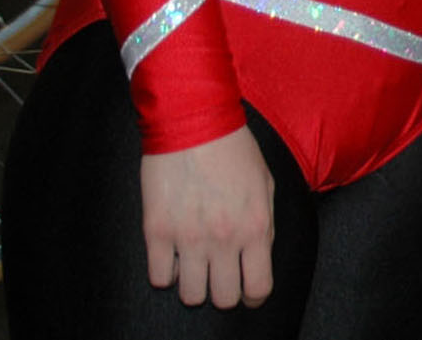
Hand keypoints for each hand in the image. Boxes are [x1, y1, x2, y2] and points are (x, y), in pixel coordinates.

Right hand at [141, 126, 275, 307]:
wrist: (194, 123)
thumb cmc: (234, 150)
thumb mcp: (265, 184)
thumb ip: (264, 224)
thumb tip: (258, 254)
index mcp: (255, 227)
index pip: (259, 287)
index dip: (254, 295)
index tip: (248, 291)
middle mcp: (224, 239)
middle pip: (223, 298)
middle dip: (223, 292)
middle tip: (219, 277)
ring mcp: (188, 238)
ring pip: (191, 295)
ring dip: (194, 285)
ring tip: (195, 266)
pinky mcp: (157, 232)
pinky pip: (159, 278)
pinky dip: (166, 273)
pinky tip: (173, 256)